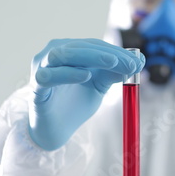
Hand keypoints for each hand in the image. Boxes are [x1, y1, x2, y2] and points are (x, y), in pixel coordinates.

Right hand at [28, 38, 144, 149]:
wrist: (56, 130)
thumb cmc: (75, 104)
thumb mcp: (98, 86)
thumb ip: (112, 73)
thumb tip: (137, 62)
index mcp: (69, 51)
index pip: (94, 45)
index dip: (117, 52)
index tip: (138, 62)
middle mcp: (53, 54)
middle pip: (81, 47)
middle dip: (108, 54)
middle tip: (130, 64)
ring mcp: (42, 68)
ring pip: (63, 55)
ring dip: (90, 57)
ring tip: (112, 63)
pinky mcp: (36, 86)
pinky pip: (49, 76)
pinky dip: (68, 74)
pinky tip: (85, 76)